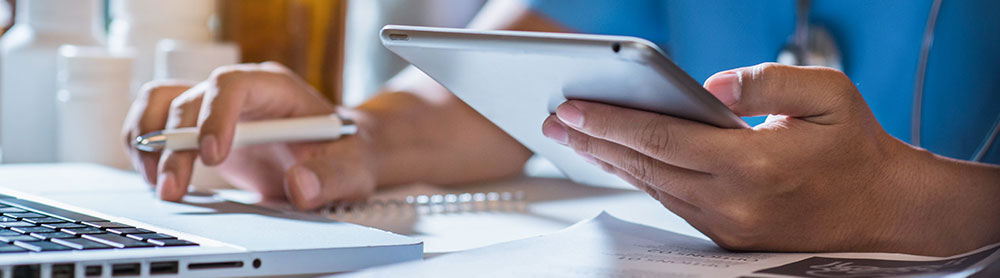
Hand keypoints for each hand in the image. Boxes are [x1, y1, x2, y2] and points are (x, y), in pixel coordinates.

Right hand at [122, 62, 376, 208]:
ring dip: (148, 141)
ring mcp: (215, 107)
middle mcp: (239, 91)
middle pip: (190, 101)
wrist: (337, 154)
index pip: (233, 84)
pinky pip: (156, 122)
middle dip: (174, 147)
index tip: (212, 156)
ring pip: (161, 103)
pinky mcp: (199, 127)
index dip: (216, 116)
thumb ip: (332, 176)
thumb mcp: (352, 166)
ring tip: (159, 184)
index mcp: (276, 88)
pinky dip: (145, 148)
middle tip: (174, 189)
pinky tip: (158, 178)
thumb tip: (300, 186)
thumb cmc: (344, 152)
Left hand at [542, 62, 999, 255]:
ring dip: (610, 162)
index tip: (570, 107)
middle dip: (592, 141)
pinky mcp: (727, 236)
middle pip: (643, 167)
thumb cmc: (857, 148)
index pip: (660, 141)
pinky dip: (640, 179)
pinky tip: (620, 161)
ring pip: (652, 188)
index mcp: (751, 166)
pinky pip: (671, 203)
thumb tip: (711, 85)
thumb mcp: (829, 94)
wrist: (887, 212)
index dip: (609, 123)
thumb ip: (767, 80)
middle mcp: (731, 202)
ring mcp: (726, 225)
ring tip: (576, 136)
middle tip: (552, 120)